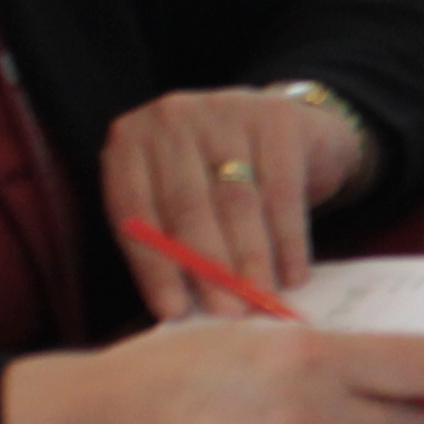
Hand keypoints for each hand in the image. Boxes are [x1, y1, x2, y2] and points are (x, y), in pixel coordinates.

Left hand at [102, 88, 372, 312]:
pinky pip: (282, 192)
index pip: (134, 211)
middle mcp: (170, 119)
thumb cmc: (216, 176)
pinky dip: (289, 241)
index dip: (154, 266)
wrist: (283, 125)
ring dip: (251, 259)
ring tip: (262, 300)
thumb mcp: (176, 198)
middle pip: (187, 205)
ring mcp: (224, 111)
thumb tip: (181, 309)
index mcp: (130, 143)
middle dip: (209, 266)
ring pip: (237, 200)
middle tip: (227, 312)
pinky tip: (294, 274)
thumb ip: (169, 239)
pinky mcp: (277, 118)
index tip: (174, 312)